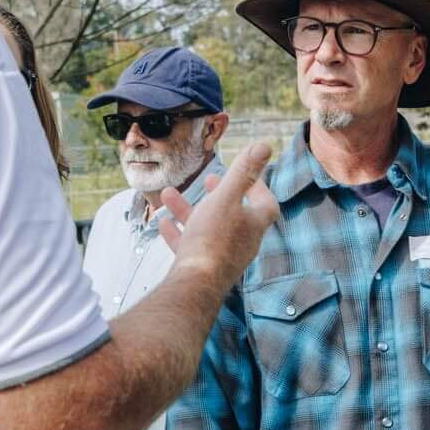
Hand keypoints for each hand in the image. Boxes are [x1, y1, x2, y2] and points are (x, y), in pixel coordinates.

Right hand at [156, 141, 279, 291]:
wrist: (194, 285)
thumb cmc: (213, 240)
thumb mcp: (226, 198)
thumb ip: (242, 171)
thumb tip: (264, 144)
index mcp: (253, 224)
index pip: (265, 202)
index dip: (258, 185)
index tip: (245, 172)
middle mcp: (241, 242)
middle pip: (234, 214)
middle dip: (220, 194)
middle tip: (209, 180)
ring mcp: (221, 256)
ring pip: (206, 227)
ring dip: (189, 208)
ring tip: (169, 193)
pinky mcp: (201, 268)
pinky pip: (190, 246)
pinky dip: (178, 232)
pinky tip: (164, 221)